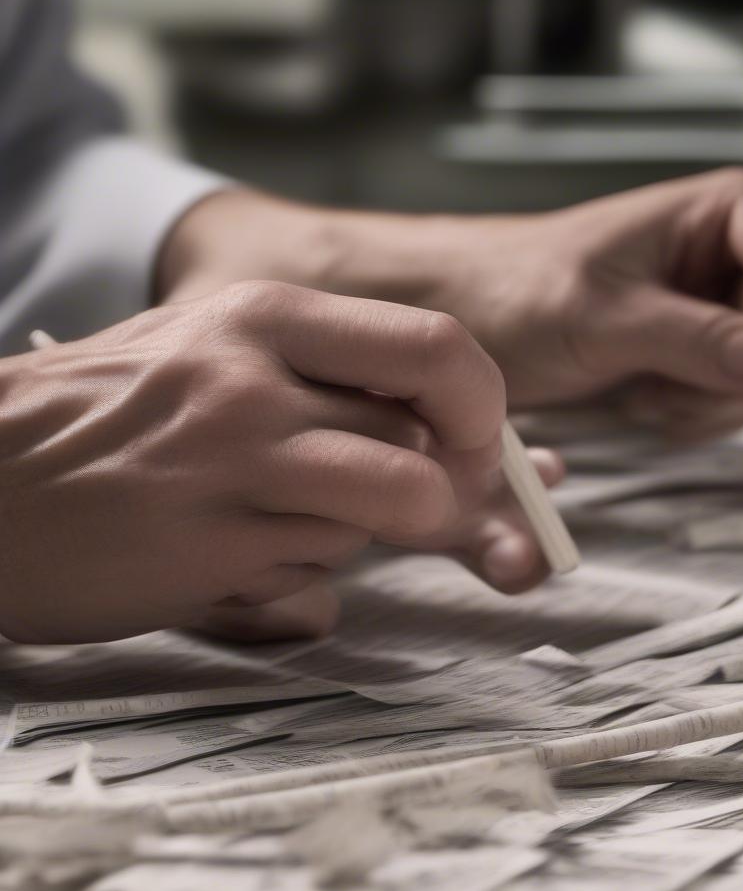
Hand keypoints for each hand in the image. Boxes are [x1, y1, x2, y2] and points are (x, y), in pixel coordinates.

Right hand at [0, 282, 552, 643]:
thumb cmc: (115, 419)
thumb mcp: (221, 355)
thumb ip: (340, 383)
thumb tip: (477, 440)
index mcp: (265, 316)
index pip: (438, 350)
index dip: (479, 409)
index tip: (468, 442)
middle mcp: (255, 381)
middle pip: (427, 446)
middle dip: (439, 488)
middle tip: (404, 500)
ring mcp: (233, 466)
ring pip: (388, 513)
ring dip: (362, 532)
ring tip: (285, 519)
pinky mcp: (214, 549)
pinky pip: (323, 574)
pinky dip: (303, 575)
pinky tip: (232, 552)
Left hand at [158, 168, 742, 441]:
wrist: (478, 318)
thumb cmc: (522, 291)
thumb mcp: (602, 314)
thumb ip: (691, 336)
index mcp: (728, 211)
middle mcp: (739, 254)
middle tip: (672, 391)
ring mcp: (727, 306)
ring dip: (716, 404)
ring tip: (643, 391)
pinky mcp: (708, 351)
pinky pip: (740, 399)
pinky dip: (700, 415)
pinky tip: (645, 400)